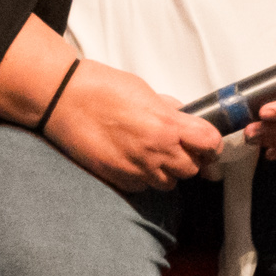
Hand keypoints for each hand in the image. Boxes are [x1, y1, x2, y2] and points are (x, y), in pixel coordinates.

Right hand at [43, 58, 231, 194]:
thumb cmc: (102, 88)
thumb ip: (168, 108)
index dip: (211, 144)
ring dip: (166, 172)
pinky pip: (141, 186)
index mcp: (168, 125)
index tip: (206, 142)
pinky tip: (131, 160)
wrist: (64, 99)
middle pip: (192, 169)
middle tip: (178, 147)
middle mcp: (156, 152)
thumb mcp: (145, 91)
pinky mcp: (117, 179)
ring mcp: (136, 169)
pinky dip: (142, 177)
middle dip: (190, 160)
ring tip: (152, 154)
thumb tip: (182, 116)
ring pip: (168, 183)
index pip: (210, 144)